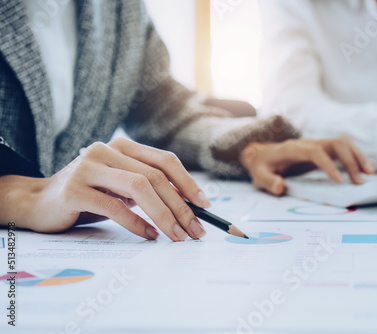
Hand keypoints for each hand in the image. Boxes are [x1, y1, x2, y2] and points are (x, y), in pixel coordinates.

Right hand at [0, 138, 210, 240]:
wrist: (40, 201)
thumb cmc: (89, 195)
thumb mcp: (120, 185)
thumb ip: (147, 186)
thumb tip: (188, 203)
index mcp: (122, 146)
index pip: (164, 160)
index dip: (188, 182)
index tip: (204, 204)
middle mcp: (106, 150)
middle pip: (155, 176)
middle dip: (181, 205)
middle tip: (195, 229)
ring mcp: (88, 167)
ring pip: (138, 187)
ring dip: (164, 215)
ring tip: (177, 235)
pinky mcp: (74, 189)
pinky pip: (114, 207)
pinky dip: (136, 223)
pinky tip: (149, 235)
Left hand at [239, 136, 373, 194]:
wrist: (262, 154)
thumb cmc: (262, 165)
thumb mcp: (259, 175)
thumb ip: (268, 181)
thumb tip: (280, 187)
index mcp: (293, 148)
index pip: (315, 151)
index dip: (328, 164)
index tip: (339, 180)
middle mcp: (309, 142)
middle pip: (335, 143)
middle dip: (350, 160)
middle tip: (359, 182)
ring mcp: (317, 144)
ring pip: (343, 143)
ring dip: (357, 156)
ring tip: (369, 174)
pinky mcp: (323, 149)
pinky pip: (343, 148)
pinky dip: (356, 157)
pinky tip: (365, 169)